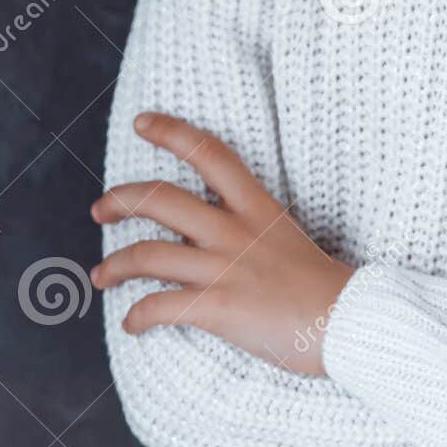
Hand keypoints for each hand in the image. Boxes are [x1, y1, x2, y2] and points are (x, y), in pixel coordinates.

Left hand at [89, 111, 352, 375]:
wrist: (346, 323)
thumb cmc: (321, 286)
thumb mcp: (285, 238)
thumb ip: (248, 230)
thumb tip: (208, 234)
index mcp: (256, 207)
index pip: (211, 153)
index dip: (172, 132)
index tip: (143, 122)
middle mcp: (235, 231)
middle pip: (161, 199)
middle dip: (121, 200)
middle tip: (100, 209)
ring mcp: (224, 268)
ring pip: (147, 254)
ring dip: (114, 265)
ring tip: (102, 275)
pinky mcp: (217, 307)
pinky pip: (159, 307)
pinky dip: (137, 316)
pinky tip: (132, 323)